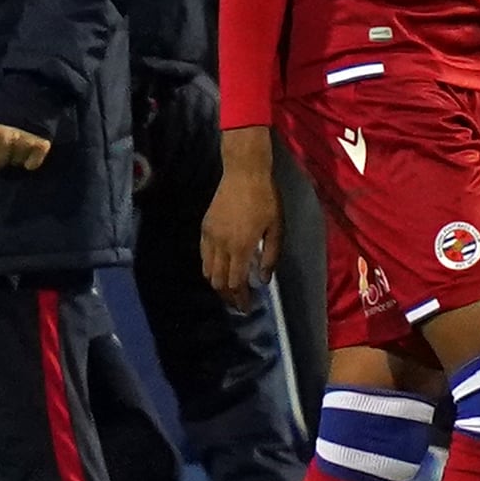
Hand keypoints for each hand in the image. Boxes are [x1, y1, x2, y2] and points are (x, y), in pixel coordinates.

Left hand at [0, 117, 50, 175]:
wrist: (34, 99)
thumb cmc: (2, 113)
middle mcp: (9, 137)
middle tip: (3, 148)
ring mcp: (27, 141)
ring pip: (15, 164)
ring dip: (15, 158)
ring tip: (17, 146)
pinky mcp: (42, 145)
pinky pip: (31, 165)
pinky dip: (30, 162)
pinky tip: (29, 151)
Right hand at [201, 129, 283, 311]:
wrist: (244, 173)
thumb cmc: (266, 199)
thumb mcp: (276, 228)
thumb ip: (270, 256)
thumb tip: (263, 279)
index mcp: (241, 247)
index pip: (236, 283)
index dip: (240, 299)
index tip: (246, 307)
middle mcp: (221, 245)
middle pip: (218, 281)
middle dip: (227, 296)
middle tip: (237, 302)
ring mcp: (210, 236)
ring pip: (207, 270)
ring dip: (217, 283)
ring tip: (229, 288)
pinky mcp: (205, 228)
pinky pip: (203, 255)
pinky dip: (210, 267)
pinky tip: (220, 267)